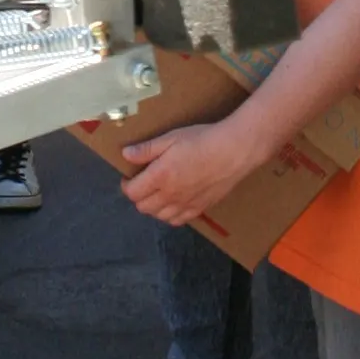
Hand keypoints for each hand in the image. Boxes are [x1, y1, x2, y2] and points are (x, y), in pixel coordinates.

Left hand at [118, 119, 255, 224]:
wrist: (234, 151)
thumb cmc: (202, 140)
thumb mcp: (171, 138)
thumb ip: (146, 149)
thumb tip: (125, 155)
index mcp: (160, 176)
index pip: (132, 192)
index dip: (126, 185)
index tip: (129, 176)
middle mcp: (171, 195)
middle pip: (143, 207)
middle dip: (138, 196)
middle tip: (143, 183)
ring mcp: (186, 204)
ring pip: (159, 216)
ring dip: (153, 207)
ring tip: (157, 192)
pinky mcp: (200, 209)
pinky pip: (178, 221)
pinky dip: (170, 215)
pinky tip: (174, 202)